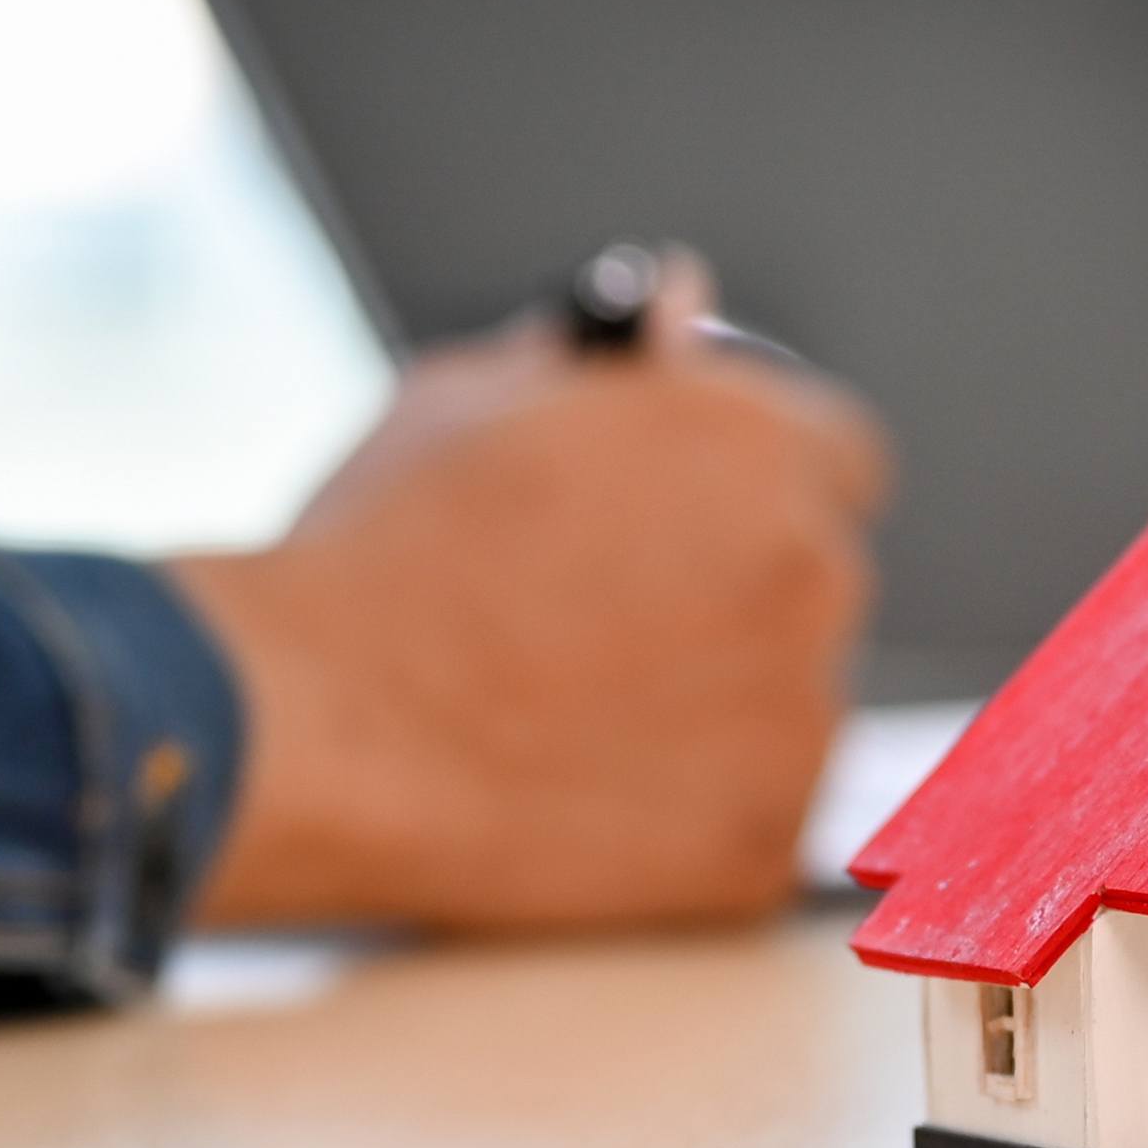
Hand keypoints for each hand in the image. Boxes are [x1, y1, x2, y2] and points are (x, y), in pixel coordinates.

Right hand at [169, 255, 889, 930]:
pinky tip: (579, 794)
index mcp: (754, 439)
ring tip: (568, 714)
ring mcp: (796, 718)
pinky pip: (753, 816)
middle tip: (605, 626)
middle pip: (817, 580)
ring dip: (719, 704)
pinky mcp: (761, 844)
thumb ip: (608, 357)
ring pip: (789, 703)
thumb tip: (681, 303)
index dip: (762, 483)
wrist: (309, 725)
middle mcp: (808, 569)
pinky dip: (689, 813)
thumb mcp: (472, 400)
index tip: (700, 520)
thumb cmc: (377, 551)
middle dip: (738, 594)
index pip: (838, 457)